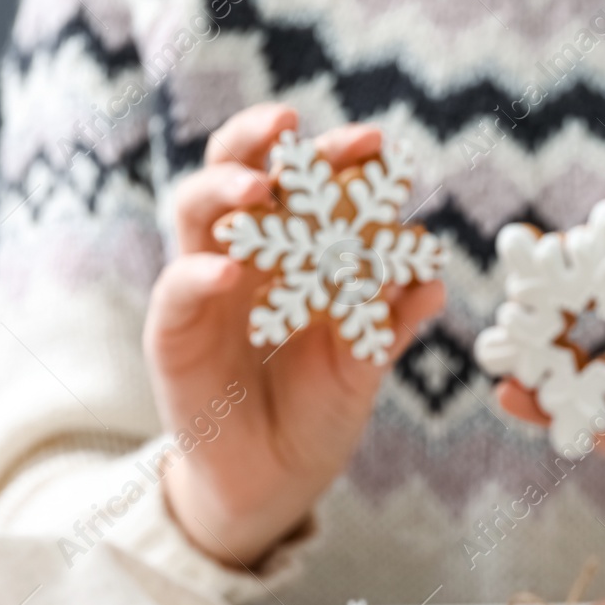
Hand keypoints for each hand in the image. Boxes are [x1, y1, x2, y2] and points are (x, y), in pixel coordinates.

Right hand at [146, 103, 445, 567]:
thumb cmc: (319, 410)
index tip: (374, 142)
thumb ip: (390, 323)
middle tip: (291, 123)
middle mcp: (243, 254)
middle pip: (240, 173)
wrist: (275, 480)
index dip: (334, 157)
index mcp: (293, 250)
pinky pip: (178, 290)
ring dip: (224, 188)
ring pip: (195, 212)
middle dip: (261, 139)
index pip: (306, 184)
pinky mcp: (173, 331)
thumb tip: (432, 282)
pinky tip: (230, 273)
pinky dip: (200, 275)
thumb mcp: (363, 365)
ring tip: (260, 187)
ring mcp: (202, 288)